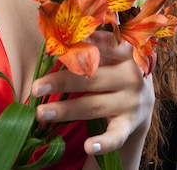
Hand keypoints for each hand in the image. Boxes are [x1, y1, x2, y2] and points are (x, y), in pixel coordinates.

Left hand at [30, 31, 154, 159]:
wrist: (141, 101)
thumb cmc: (115, 69)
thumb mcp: (110, 53)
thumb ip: (91, 43)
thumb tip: (58, 29)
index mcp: (126, 51)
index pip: (100, 45)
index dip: (77, 46)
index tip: (55, 48)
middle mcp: (131, 75)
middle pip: (92, 78)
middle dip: (61, 82)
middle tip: (35, 88)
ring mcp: (132, 101)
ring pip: (94, 105)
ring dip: (66, 110)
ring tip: (40, 113)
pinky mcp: (130, 124)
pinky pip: (116, 135)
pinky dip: (104, 143)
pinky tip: (89, 147)